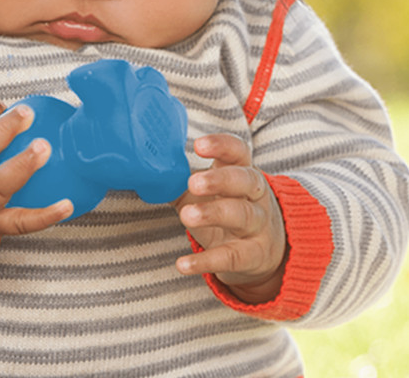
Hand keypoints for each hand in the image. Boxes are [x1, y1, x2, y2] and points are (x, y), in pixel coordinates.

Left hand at [174, 134, 287, 302]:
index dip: (221, 146)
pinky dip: (206, 261)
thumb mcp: (209, 193)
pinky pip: (231, 257)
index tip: (199, 145)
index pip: (238, 152)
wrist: (264, 251)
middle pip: (244, 180)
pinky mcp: (253, 255)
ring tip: (186, 216)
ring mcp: (257, 225)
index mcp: (242, 171)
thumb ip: (179, 181)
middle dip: (219, 180)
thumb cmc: (227, 210)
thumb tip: (144, 171)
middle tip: (192, 182)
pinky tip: (183, 263)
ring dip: (213, 214)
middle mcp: (255, 195)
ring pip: (241, 215)